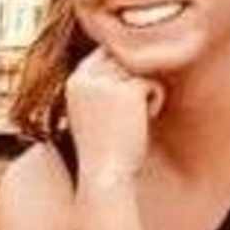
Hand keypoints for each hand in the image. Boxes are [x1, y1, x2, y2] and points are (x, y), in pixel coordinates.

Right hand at [64, 49, 162, 180]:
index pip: (102, 53)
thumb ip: (98, 87)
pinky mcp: (128, 91)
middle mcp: (87, 78)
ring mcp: (107, 83)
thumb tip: (119, 62)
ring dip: (144, 91)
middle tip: (133, 111)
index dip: (120, 69)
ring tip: (138, 118)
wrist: (105, 175)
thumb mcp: (90, 113)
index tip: (128, 92)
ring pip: (138, 71)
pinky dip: (155, 101)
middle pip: (122, 60)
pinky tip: (147, 120)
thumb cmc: (102, 149)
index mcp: (74, 82)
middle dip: (133, 80)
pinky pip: (152, 84)